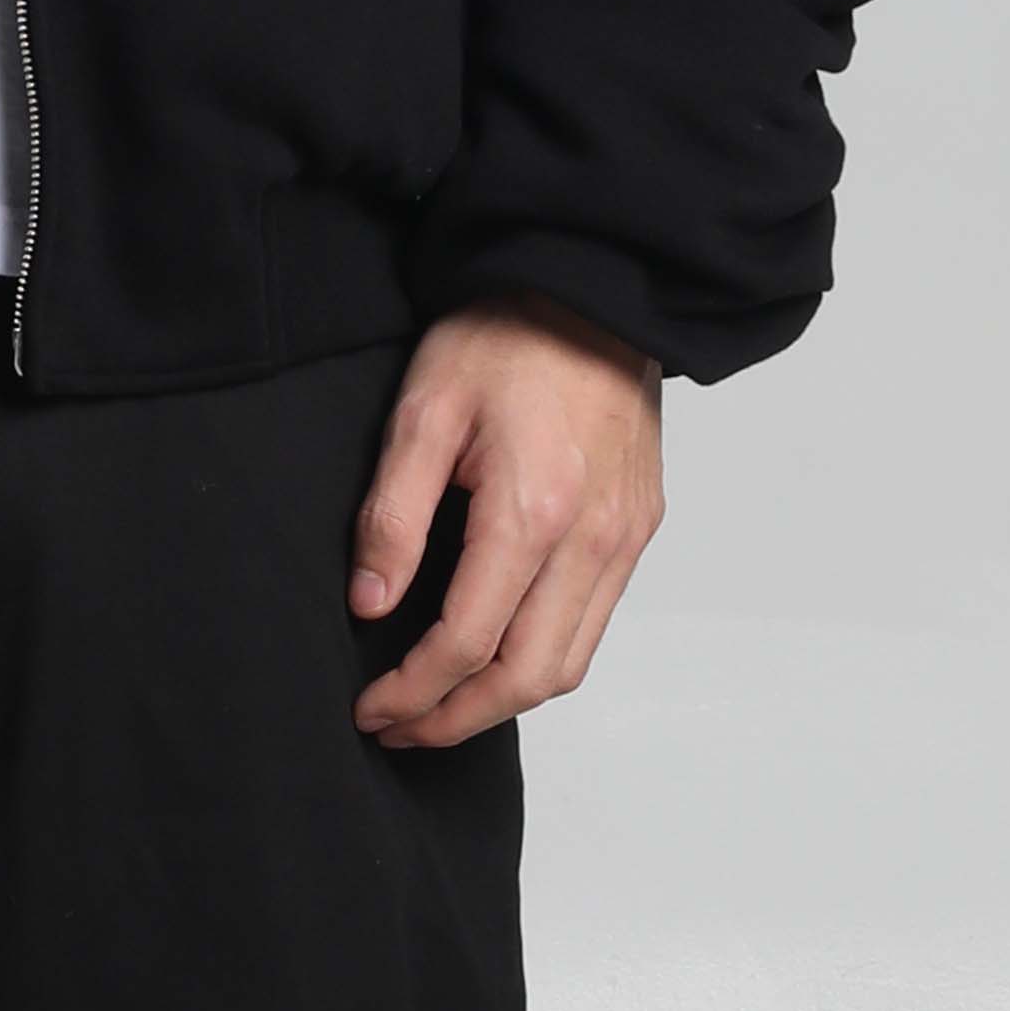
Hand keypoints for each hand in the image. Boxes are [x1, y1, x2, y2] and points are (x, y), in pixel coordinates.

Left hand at [346, 289, 663, 747]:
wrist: (592, 283)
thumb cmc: (503, 334)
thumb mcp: (423, 408)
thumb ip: (393, 513)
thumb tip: (370, 604)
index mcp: (532, 510)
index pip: (468, 642)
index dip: (414, 691)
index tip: (371, 707)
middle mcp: (592, 539)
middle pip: (527, 678)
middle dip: (457, 719)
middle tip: (399, 728)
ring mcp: (625, 536)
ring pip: (569, 663)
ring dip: (503, 702)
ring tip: (440, 704)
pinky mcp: (639, 526)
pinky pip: (595, 623)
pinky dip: (544, 658)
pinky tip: (497, 651)